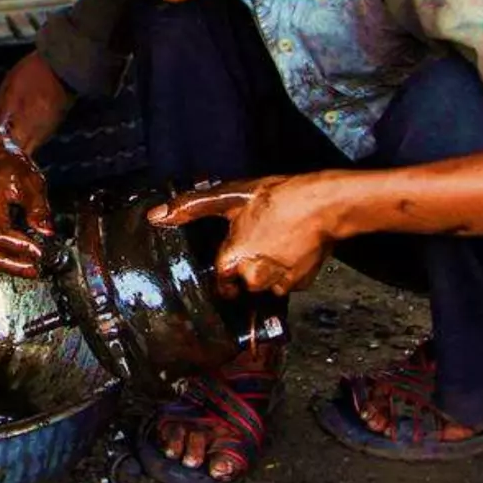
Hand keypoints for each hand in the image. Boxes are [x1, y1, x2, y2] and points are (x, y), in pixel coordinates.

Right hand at [0, 150, 54, 277]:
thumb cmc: (12, 169)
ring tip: (32, 269)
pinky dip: (6, 259)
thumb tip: (46, 231)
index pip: (0, 233)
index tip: (38, 251)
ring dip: (11, 266)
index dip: (19, 245)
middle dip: (15, 264)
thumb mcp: (32, 182)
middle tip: (36, 269)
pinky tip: (23, 262)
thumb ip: (38, 208)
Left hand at [148, 175, 335, 296]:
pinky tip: (290, 250)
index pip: (219, 281)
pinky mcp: (301, 284)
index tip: (233, 256)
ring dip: (266, 272)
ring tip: (275, 244)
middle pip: (241, 285)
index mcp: (232, 260)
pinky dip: (287, 272)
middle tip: (257, 242)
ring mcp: (279, 284)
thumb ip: (191, 208)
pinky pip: (286, 284)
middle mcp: (254, 279)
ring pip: (264, 286)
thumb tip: (156, 215)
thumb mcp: (230, 196)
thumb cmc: (279, 198)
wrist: (325, 204)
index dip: (224, 270)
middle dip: (246, 269)